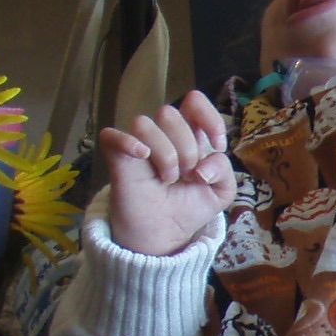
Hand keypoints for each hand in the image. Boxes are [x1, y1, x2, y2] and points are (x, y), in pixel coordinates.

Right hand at [99, 92, 234, 256]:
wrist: (165, 234)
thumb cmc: (189, 207)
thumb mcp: (221, 191)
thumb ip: (223, 171)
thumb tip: (202, 169)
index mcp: (188, 134)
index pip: (193, 101)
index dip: (208, 117)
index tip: (216, 145)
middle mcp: (162, 134)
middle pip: (170, 113)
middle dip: (186, 148)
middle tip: (187, 175)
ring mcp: (138, 143)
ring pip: (144, 123)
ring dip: (164, 155)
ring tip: (168, 180)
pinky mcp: (117, 157)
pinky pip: (112, 135)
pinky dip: (127, 143)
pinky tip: (142, 156)